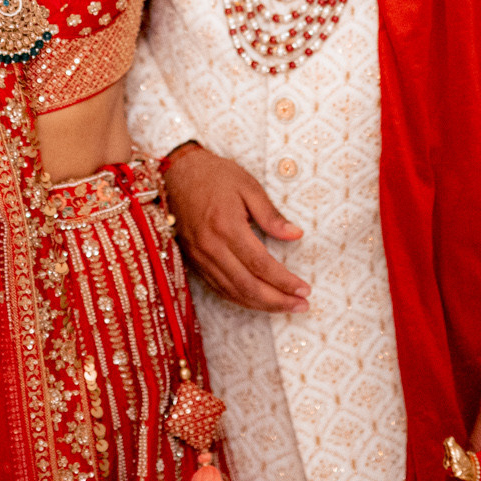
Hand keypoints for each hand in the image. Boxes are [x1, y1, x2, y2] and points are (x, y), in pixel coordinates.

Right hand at [162, 143, 309, 311]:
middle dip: (277, 300)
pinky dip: (240, 299)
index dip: (284, 281)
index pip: (261, 264)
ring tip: (285, 307)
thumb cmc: (214, 175)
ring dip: (261, 305)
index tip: (304, 289)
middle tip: (301, 306)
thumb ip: (271, 214)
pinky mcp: (193, 261)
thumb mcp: (248, 186)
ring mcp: (200, 257)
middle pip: (248, 286)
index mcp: (227, 226)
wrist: (175, 173)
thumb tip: (296, 235)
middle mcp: (211, 247)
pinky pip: (218, 288)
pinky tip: (257, 301)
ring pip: (233, 292)